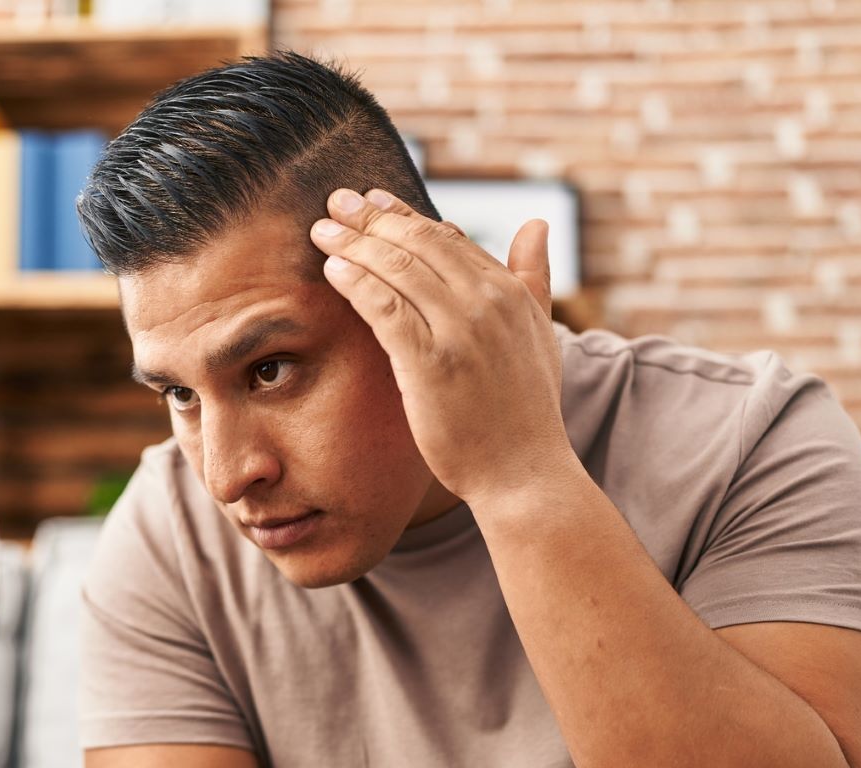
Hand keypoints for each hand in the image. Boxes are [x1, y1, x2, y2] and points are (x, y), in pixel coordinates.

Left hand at [308, 187, 568, 504]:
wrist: (524, 473)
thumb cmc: (526, 412)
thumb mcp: (538, 335)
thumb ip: (533, 278)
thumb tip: (536, 224)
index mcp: (509, 292)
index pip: (447, 239)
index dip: (404, 215)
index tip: (372, 201)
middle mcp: (487, 302)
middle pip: (418, 244)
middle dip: (371, 218)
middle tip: (336, 201)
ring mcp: (459, 331)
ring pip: (397, 268)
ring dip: (354, 243)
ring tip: (322, 229)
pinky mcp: (430, 361)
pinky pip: (384, 306)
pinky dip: (356, 282)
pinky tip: (332, 268)